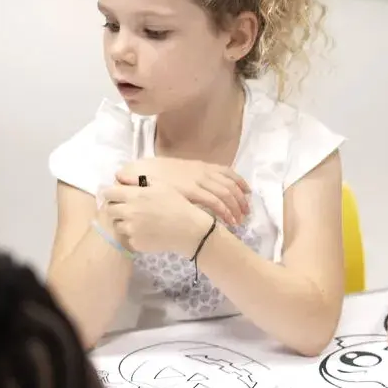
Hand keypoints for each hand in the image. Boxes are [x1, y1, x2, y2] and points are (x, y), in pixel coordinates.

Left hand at [101, 182, 214, 254]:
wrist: (189, 229)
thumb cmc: (176, 203)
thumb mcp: (159, 185)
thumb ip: (136, 179)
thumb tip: (117, 176)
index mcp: (133, 196)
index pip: (108, 193)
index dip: (111, 194)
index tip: (117, 196)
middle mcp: (128, 213)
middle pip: (109, 210)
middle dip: (117, 208)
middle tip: (130, 209)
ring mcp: (131, 230)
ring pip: (117, 225)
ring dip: (124, 222)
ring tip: (140, 221)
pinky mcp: (136, 243)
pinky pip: (129, 238)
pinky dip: (135, 235)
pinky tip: (148, 232)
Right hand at [118, 159, 249, 226]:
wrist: (140, 172)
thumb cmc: (156, 175)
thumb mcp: (178, 172)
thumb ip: (192, 178)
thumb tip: (202, 187)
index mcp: (201, 166)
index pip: (228, 172)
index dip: (241, 183)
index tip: (248, 193)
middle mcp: (202, 172)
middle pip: (231, 185)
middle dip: (242, 200)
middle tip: (246, 212)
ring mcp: (197, 181)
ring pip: (226, 194)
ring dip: (236, 208)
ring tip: (239, 221)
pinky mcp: (191, 192)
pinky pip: (214, 202)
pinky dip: (225, 212)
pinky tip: (229, 221)